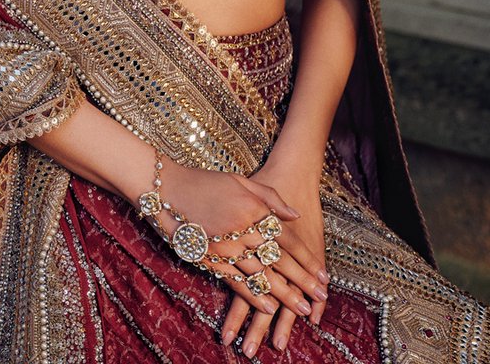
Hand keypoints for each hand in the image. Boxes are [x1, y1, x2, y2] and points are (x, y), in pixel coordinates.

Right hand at [156, 162, 326, 332]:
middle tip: (319, 297)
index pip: (287, 239)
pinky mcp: (209, 259)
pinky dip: (253, 296)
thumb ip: (270, 197)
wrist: (166, 190)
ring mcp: (225, 247)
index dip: (306, 258)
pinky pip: (235, 281)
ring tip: (301, 308)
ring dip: (283, 293)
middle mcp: (242, 229)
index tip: (323, 275)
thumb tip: (295, 215)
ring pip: (260, 275)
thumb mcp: (241, 181)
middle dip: (301, 281)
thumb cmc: (205, 182)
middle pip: (278, 260)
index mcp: (253, 209)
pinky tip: (268, 306)